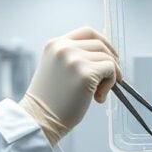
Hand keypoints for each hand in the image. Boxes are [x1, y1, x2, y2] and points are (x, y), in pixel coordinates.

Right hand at [19, 27, 120, 143]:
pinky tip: (98, 98)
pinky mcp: (86, 74)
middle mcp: (64, 48)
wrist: (39, 120)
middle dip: (111, 61)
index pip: (88, 32)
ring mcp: (74, 60)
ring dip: (110, 77)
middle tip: (110, 79)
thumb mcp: (56, 68)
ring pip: (108, 58)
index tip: (111, 56)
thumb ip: (73, 58)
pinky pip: (111, 71)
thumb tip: (105, 57)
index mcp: (55, 44)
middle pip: (100, 45)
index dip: (104, 42)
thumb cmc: (50, 101)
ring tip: (97, 94)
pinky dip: (111, 83)